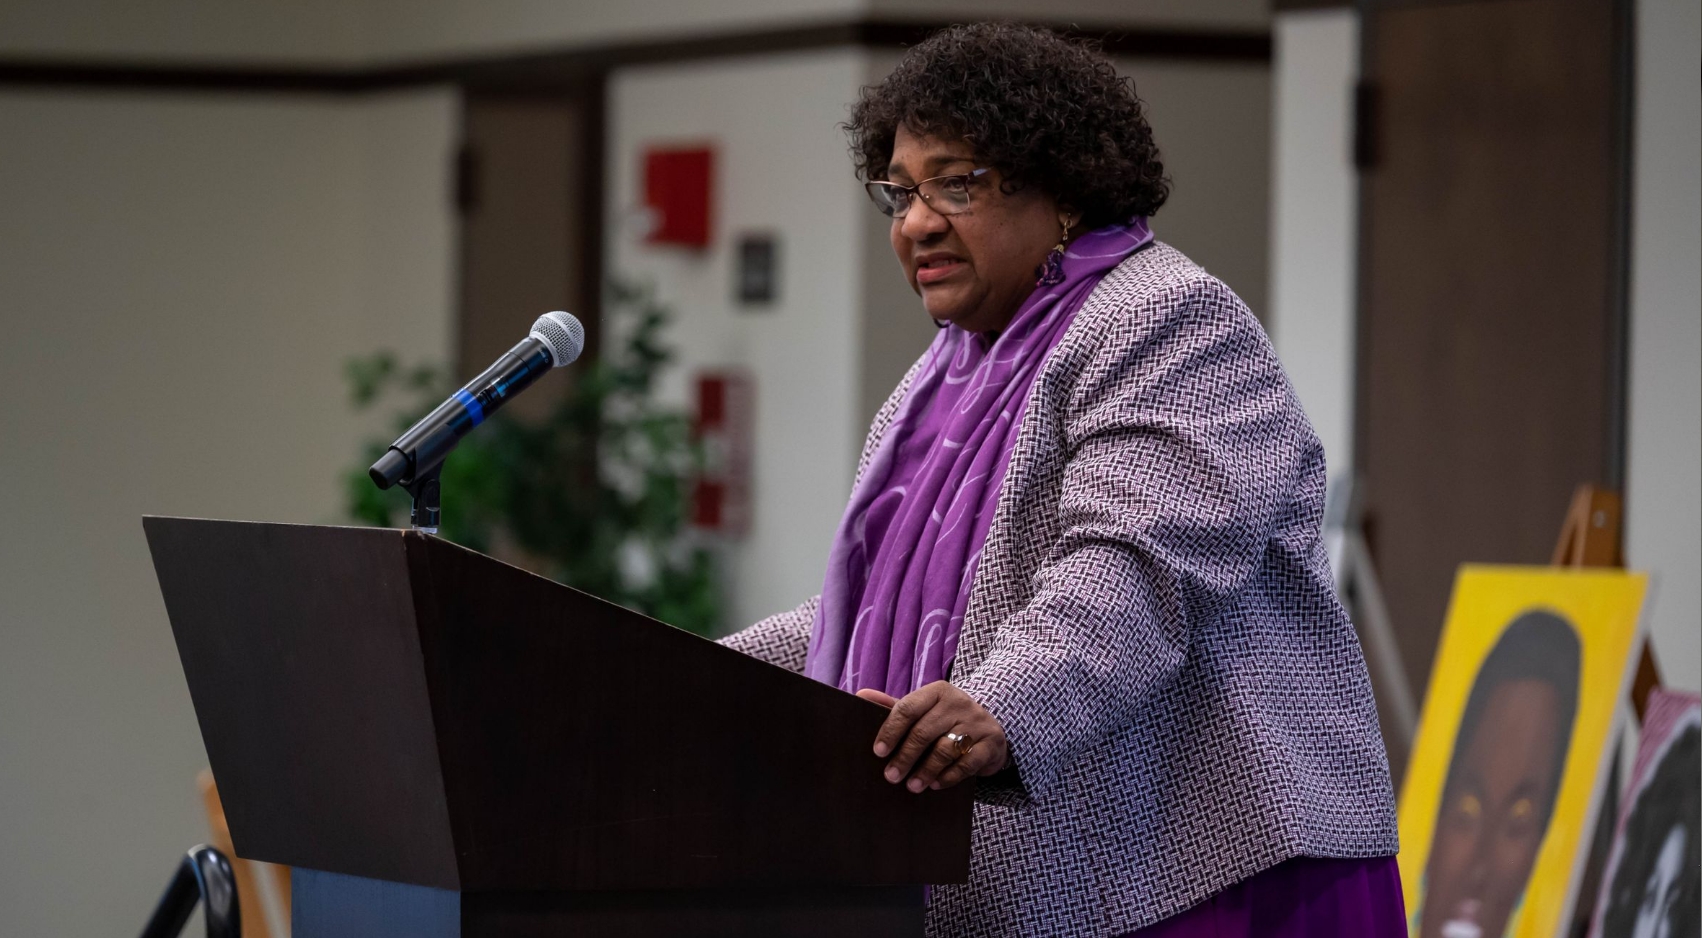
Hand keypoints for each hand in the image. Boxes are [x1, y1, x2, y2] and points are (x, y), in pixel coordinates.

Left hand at [855, 681, 1008, 792]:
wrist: (989, 729)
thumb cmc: (945, 720)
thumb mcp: (923, 709)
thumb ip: (894, 706)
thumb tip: (860, 695)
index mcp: (937, 691)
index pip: (908, 708)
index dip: (890, 731)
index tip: (878, 752)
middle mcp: (958, 703)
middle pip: (924, 732)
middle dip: (905, 757)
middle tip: (891, 776)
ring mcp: (977, 722)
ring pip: (945, 749)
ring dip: (925, 771)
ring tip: (912, 786)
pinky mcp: (990, 743)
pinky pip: (967, 763)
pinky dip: (949, 776)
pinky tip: (935, 785)